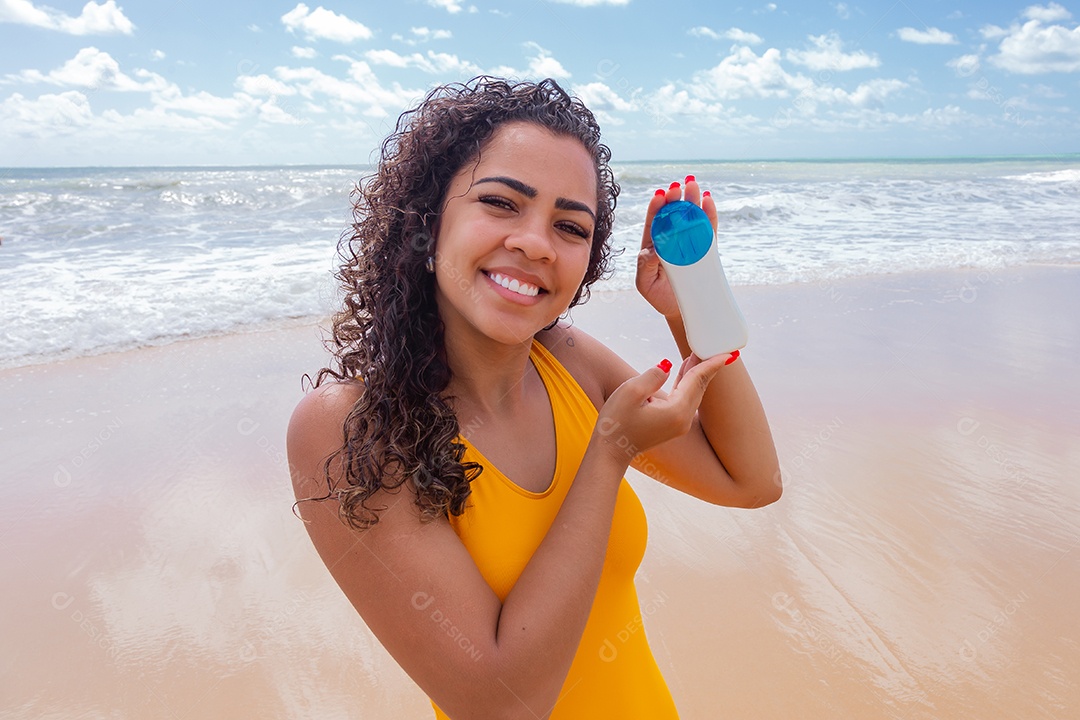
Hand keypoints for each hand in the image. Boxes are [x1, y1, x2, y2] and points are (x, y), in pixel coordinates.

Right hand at [592, 353, 730, 463]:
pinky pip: (685, 400)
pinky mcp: (671, 425)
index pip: (696, 380)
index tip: (727, 353)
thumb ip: (652, 375)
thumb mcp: (630, 392)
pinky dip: (688, 384)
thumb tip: (667, 365)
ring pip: (693, 393)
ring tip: (699, 354)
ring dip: (697, 374)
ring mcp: (678, 424)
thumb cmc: (616, 422)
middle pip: (699, 387)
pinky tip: (685, 372)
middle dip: (707, 366)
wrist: (611, 451)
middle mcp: (682, 419)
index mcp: (676, 410)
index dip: (710, 364)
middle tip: (714, 347)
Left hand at [636, 175, 718, 319]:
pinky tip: (708, 200)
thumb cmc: (658, 296)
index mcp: (653, 245)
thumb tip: (649, 251)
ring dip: (692, 200)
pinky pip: (708, 229)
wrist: (681, 310)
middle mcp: (671, 240)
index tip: (660, 195)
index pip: (654, 222)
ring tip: (693, 184)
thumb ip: (644, 266)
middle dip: (675, 199)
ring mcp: (689, 243)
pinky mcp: (705, 249)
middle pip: (673, 215)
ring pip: (691, 217)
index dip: (656, 208)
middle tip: (678, 186)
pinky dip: (709, 214)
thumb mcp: (644, 283)